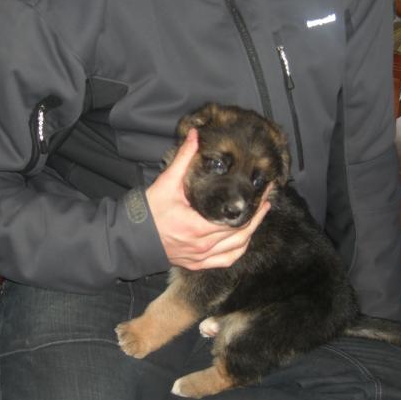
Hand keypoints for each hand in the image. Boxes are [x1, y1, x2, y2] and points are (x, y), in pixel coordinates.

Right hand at [146, 129, 270, 270]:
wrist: (133, 239)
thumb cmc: (149, 212)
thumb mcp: (166, 183)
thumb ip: (183, 158)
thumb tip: (195, 135)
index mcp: (199, 227)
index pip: (238, 218)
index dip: (256, 206)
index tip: (265, 191)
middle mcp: (203, 245)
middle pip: (242, 233)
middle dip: (258, 216)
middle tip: (267, 199)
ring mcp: (201, 257)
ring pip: (237, 248)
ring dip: (251, 232)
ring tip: (260, 216)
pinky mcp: (197, 264)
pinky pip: (226, 261)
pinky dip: (238, 250)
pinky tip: (244, 239)